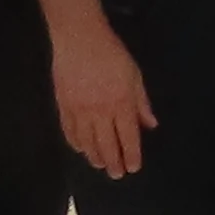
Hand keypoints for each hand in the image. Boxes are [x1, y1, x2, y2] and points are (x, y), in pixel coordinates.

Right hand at [48, 15, 154, 179]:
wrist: (80, 39)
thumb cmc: (112, 54)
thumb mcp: (134, 75)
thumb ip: (141, 102)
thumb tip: (151, 125)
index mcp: (121, 103)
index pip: (128, 137)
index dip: (131, 155)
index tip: (133, 168)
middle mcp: (101, 112)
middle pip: (107, 145)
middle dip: (113, 163)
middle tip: (116, 175)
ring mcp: (80, 111)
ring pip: (87, 142)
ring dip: (94, 156)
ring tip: (100, 165)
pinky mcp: (64, 106)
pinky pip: (70, 132)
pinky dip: (76, 143)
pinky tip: (81, 149)